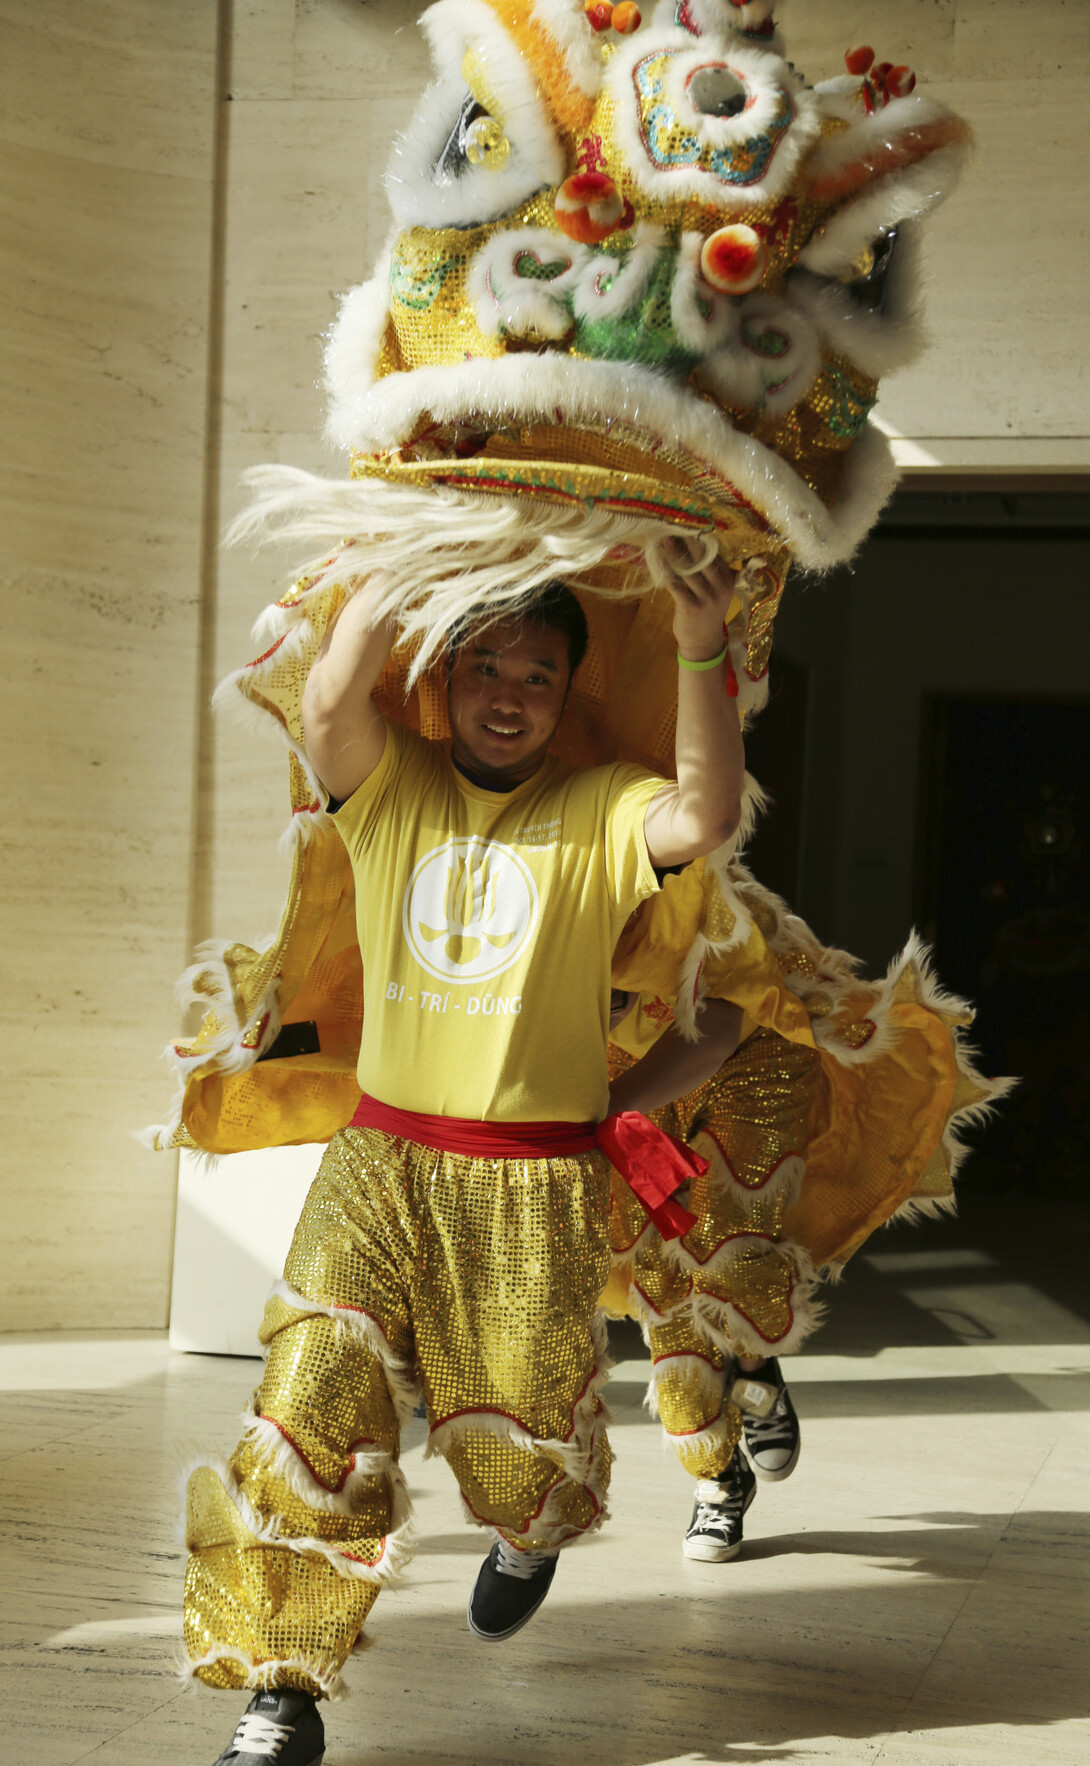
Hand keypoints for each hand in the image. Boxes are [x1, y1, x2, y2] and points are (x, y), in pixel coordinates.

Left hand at [659, 537, 737, 660]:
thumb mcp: (716, 590)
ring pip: (688, 569)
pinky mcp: (692, 607)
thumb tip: (689, 543)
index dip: (699, 539)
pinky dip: (667, 573)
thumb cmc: (707, 611)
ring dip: (673, 554)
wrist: (704, 642)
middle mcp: (720, 586)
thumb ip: (709, 571)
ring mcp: (707, 597)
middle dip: (688, 540)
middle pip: (703, 557)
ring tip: (663, 540)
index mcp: (728, 579)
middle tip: (674, 526)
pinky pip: (676, 586)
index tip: (685, 525)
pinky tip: (658, 563)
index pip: (713, 553)